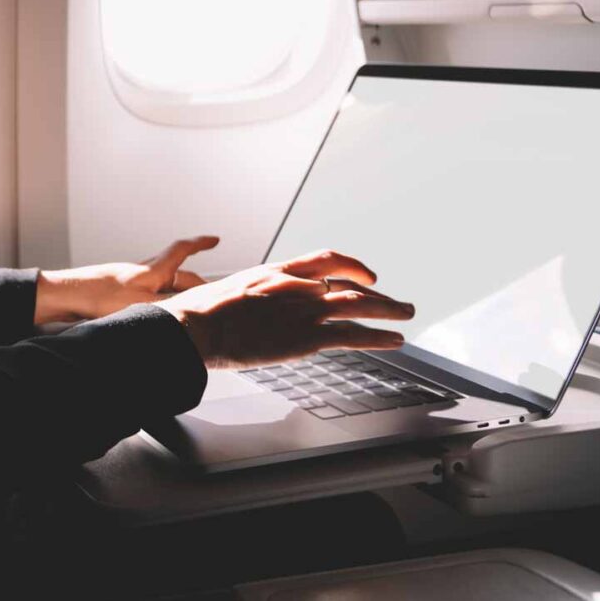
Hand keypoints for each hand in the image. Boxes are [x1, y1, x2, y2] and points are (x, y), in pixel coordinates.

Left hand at [33, 236, 218, 323]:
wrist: (62, 297)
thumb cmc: (98, 297)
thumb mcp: (141, 304)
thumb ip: (170, 307)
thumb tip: (195, 312)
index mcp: (151, 270)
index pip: (181, 251)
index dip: (200, 245)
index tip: (215, 239)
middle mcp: (142, 272)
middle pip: (177, 273)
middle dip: (196, 283)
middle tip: (212, 297)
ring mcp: (129, 282)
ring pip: (163, 285)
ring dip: (178, 294)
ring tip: (189, 309)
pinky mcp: (117, 293)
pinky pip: (148, 295)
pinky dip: (161, 302)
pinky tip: (157, 315)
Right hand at [156, 249, 413, 369]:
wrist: (193, 327)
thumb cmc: (201, 313)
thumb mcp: (230, 290)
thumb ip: (253, 294)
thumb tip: (252, 303)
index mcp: (276, 272)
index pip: (326, 260)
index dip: (352, 265)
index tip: (365, 274)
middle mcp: (295, 286)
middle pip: (349, 283)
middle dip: (377, 293)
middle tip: (395, 302)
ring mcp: (302, 311)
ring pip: (359, 304)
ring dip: (389, 309)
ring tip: (406, 315)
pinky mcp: (304, 338)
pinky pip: (352, 335)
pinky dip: (378, 337)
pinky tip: (395, 340)